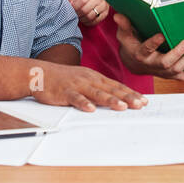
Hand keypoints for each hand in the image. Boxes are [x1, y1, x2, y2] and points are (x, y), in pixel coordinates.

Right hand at [32, 62, 146, 111]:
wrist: (39, 73)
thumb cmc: (63, 80)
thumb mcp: (84, 81)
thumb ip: (98, 89)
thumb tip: (115, 99)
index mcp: (95, 78)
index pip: (117, 86)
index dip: (131, 93)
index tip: (144, 100)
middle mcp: (89, 79)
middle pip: (111, 89)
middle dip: (127, 97)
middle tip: (141, 104)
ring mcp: (77, 85)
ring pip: (96, 93)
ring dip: (110, 100)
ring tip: (122, 107)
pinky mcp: (64, 91)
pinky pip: (75, 98)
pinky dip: (83, 103)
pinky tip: (91, 109)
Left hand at [68, 0, 110, 26]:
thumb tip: (71, 4)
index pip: (82, 0)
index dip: (75, 6)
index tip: (72, 8)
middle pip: (85, 10)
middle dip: (78, 14)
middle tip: (75, 14)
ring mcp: (103, 6)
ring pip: (90, 16)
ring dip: (82, 19)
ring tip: (79, 17)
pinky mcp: (105, 13)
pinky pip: (96, 21)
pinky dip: (89, 22)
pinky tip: (85, 20)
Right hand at [113, 11, 183, 82]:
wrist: (134, 63)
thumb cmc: (131, 45)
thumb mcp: (125, 34)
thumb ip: (124, 25)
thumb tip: (118, 15)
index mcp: (140, 54)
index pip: (146, 50)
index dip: (154, 43)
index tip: (162, 35)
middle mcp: (151, 65)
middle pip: (165, 63)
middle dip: (178, 53)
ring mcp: (161, 72)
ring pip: (176, 70)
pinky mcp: (169, 75)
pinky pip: (182, 77)